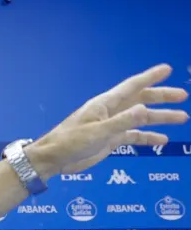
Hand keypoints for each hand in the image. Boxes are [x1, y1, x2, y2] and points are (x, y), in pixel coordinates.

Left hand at [29, 64, 187, 177]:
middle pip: (141, 100)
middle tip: (183, 95)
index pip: (132, 86)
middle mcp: (110, 112)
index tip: (167, 69)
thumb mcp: (98, 132)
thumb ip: (122, 122)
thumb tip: (146, 109)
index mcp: (105, 104)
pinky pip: (133, 136)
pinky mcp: (110, 140)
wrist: (53, 160)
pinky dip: (148, 137)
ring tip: (182, 118)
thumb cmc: (70, 142)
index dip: (150, 77)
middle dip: (162, 97)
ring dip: (160, 118)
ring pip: (141, 118)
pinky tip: (163, 140)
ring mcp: (111, 126)